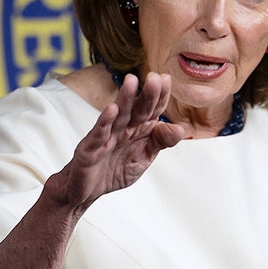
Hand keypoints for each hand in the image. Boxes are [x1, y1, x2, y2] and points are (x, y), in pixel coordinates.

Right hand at [48, 72, 184, 208]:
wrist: (87, 191)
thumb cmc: (114, 170)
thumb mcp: (143, 158)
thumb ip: (160, 142)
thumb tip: (180, 129)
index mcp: (138, 129)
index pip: (152, 109)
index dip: (160, 95)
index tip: (166, 79)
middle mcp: (123, 128)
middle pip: (137, 108)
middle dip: (146, 94)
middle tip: (154, 77)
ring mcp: (106, 136)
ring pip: (118, 115)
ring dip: (125, 98)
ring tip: (132, 81)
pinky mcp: (90, 148)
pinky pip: (99, 133)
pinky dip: (105, 121)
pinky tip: (112, 109)